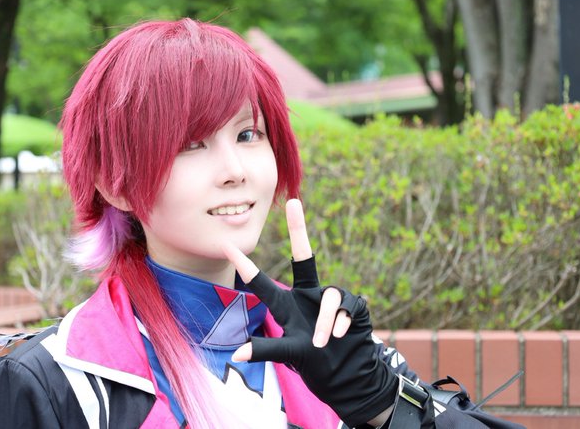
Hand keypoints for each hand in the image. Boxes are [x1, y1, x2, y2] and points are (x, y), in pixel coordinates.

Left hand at [222, 199, 396, 427]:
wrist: (348, 375)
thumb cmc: (314, 364)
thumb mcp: (288, 356)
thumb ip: (265, 351)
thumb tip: (236, 354)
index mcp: (287, 306)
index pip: (263, 284)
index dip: (246, 266)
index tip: (227, 246)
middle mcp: (308, 295)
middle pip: (304, 257)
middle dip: (299, 229)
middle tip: (293, 203)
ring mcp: (330, 298)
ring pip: (328, 295)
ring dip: (324, 321)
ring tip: (322, 342)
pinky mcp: (352, 304)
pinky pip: (345, 304)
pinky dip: (340, 321)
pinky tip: (340, 335)